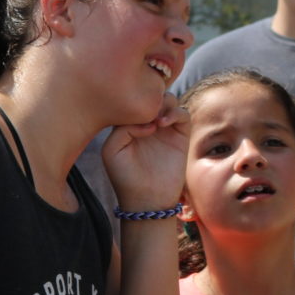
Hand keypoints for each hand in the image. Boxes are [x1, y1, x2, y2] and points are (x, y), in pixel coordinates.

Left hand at [101, 93, 189, 210]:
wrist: (148, 199)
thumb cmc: (125, 176)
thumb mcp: (112, 151)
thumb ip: (122, 128)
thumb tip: (148, 121)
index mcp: (129, 123)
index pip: (133, 99)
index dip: (132, 99)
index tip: (129, 113)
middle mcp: (148, 123)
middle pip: (153, 95)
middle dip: (150, 98)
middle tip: (146, 111)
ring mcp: (166, 128)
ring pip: (169, 100)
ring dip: (163, 103)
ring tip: (155, 119)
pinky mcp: (181, 136)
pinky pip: (183, 114)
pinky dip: (175, 113)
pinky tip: (164, 124)